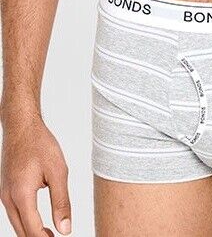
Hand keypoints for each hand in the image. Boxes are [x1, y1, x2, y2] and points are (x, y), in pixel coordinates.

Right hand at [0, 112, 70, 235]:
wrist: (22, 126)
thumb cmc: (39, 144)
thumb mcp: (58, 172)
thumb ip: (62, 202)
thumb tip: (65, 228)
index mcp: (22, 195)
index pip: (33, 231)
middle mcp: (8, 198)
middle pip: (21, 232)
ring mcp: (4, 195)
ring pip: (16, 224)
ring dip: (31, 232)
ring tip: (51, 234)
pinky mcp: (6, 190)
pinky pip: (14, 213)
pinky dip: (26, 221)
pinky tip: (39, 221)